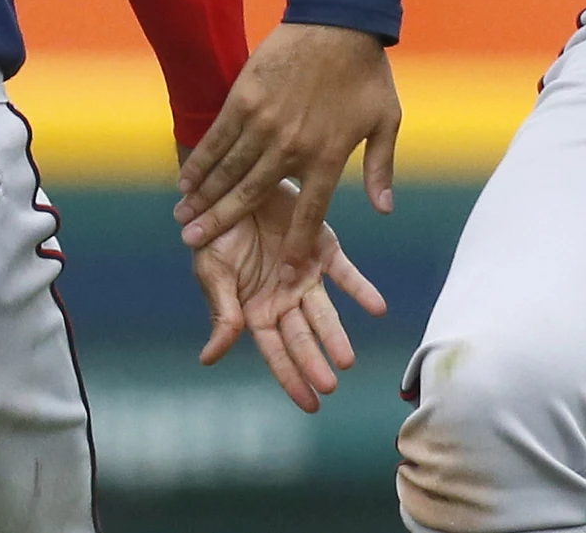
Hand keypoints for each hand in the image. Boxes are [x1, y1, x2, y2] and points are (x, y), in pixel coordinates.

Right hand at [174, 23, 401, 267]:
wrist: (339, 21)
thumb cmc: (366, 72)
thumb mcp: (386, 121)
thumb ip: (381, 168)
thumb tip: (384, 210)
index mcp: (327, 156)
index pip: (309, 212)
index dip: (296, 244)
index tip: (282, 272)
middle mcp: (291, 146)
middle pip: (252, 195)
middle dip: (222, 223)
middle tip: (193, 244)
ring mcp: (264, 122)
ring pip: (228, 169)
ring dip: (204, 197)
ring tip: (183, 219)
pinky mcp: (244, 98)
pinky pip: (217, 137)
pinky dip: (200, 160)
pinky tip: (186, 178)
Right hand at [191, 177, 387, 412]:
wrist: (232, 181)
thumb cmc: (212, 230)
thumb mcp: (212, 272)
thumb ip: (221, 314)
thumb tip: (209, 359)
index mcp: (255, 309)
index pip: (277, 352)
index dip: (292, 377)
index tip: (310, 404)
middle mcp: (284, 298)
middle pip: (302, 338)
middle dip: (315, 363)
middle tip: (330, 384)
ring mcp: (305, 274)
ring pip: (325, 312)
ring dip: (336, 334)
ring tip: (347, 358)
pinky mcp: (323, 247)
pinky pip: (345, 273)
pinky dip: (361, 290)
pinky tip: (377, 307)